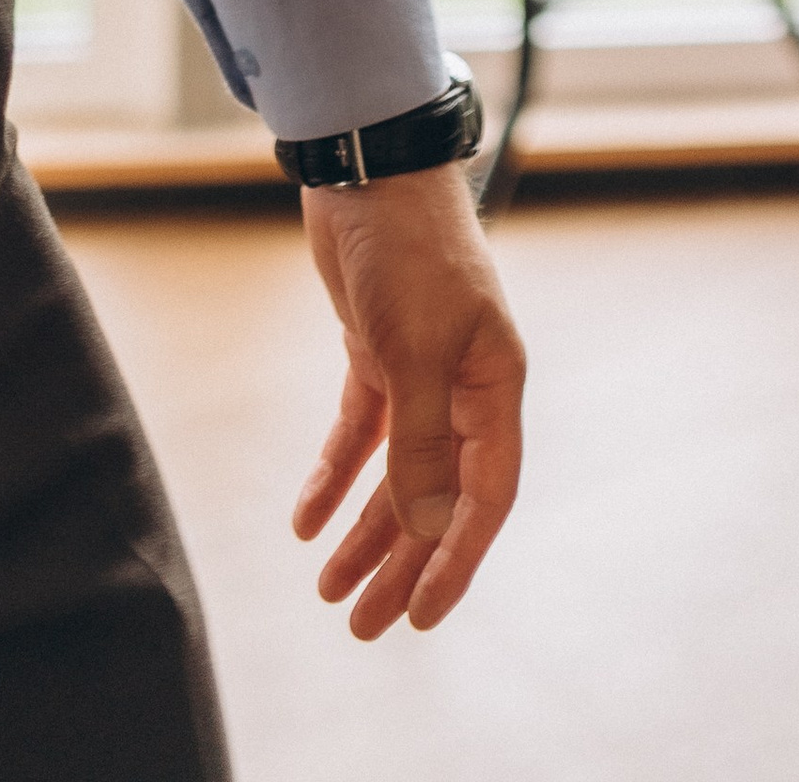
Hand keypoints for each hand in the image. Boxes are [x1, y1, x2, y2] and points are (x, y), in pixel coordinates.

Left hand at [294, 163, 523, 639]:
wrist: (369, 172)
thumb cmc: (409, 252)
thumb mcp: (413, 350)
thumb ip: (422, 440)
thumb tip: (429, 524)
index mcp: (494, 383)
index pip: (485, 493)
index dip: (455, 559)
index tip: (418, 617)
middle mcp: (465, 384)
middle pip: (438, 495)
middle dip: (401, 563)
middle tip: (361, 626)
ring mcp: (422, 369)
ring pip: (398, 473)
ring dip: (365, 532)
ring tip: (328, 591)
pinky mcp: (379, 352)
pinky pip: (362, 434)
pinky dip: (334, 477)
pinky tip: (305, 521)